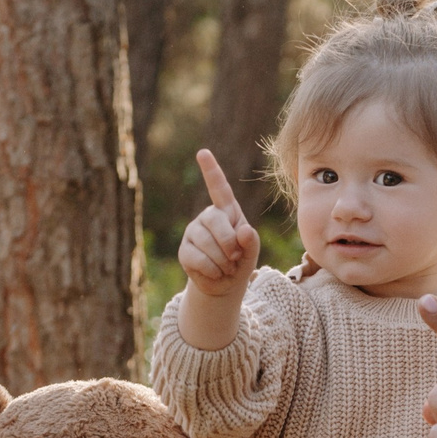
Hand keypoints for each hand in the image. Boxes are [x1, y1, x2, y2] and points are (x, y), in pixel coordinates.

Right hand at [178, 149, 259, 300]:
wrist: (225, 284)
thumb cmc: (240, 262)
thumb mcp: (252, 251)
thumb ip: (251, 241)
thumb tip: (243, 231)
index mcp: (227, 211)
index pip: (219, 188)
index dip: (211, 170)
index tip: (202, 153)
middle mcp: (207, 217)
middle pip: (214, 219)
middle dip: (229, 242)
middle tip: (236, 258)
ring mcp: (193, 232)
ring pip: (206, 242)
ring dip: (223, 261)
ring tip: (227, 267)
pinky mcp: (184, 250)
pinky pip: (198, 258)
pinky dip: (212, 270)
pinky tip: (215, 272)